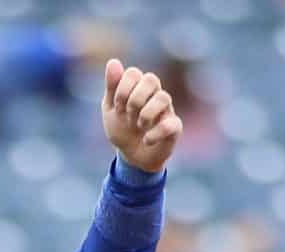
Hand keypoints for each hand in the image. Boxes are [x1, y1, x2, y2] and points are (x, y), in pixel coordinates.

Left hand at [101, 59, 180, 174]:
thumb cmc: (122, 129)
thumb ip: (112, 86)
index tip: (117, 107)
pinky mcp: (174, 127)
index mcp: (139, 87)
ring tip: (138, 127)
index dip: (122, 90)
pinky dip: (154, 134)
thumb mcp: (111, 109)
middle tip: (128, 116)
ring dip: (145, 114)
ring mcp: (166, 110)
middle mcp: (155, 94)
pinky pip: (171, 124)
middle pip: (151, 79)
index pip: (133, 73)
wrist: (132, 156)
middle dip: (134, 99)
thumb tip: (113, 62)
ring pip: (164, 97)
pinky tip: (146, 140)